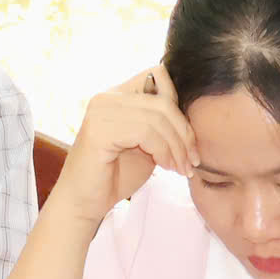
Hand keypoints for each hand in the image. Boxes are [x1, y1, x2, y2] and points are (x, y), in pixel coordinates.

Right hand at [47, 65, 196, 225]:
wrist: (86, 203)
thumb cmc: (116, 175)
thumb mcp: (148, 143)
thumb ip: (162, 123)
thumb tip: (193, 109)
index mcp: (117, 95)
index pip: (159, 75)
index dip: (179, 105)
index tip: (188, 140)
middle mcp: (106, 97)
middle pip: (163, 101)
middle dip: (184, 133)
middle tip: (192, 162)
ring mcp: (100, 111)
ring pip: (158, 117)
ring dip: (176, 147)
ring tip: (181, 168)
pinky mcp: (98, 130)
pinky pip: (145, 132)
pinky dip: (163, 151)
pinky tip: (165, 167)